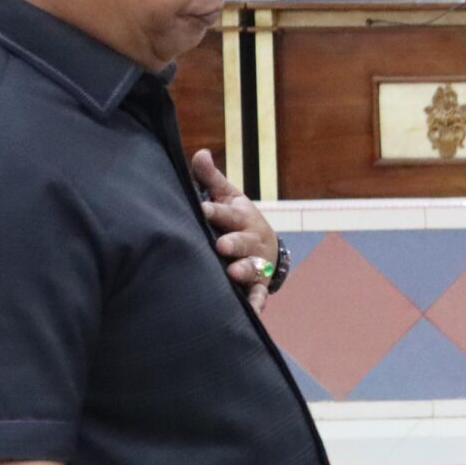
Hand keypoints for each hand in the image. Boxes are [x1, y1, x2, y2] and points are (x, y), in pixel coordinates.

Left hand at [192, 150, 278, 311]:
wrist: (266, 244)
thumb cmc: (235, 219)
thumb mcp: (227, 197)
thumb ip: (211, 179)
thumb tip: (199, 153)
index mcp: (241, 216)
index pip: (226, 212)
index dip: (215, 211)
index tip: (201, 210)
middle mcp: (251, 239)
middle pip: (243, 240)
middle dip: (234, 243)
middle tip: (221, 245)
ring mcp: (256, 262)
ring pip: (252, 266)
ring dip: (245, 270)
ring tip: (233, 274)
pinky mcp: (257, 283)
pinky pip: (258, 294)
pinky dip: (256, 303)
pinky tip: (252, 311)